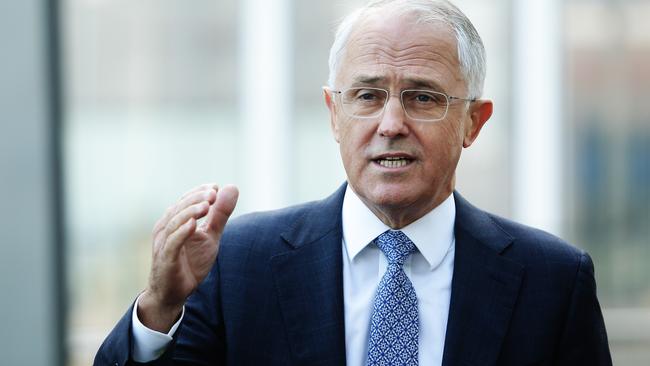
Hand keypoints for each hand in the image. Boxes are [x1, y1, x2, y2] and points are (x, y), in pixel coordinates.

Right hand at [138, 183, 238, 331]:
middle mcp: (166, 229)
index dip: (199, 192)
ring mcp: (164, 244)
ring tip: (206, 206)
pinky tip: (193, 225)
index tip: (215, 187)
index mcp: (175, 221)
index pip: (186, 200)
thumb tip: (231, 187)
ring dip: (190, 212)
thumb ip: (220, 214)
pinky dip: (182, 233)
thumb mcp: (210, 236)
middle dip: (196, 199)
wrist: (174, 293)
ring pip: (174, 223)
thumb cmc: (190, 262)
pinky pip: (172, 243)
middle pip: (179, 208)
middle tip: (213, 194)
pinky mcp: (165, 259)